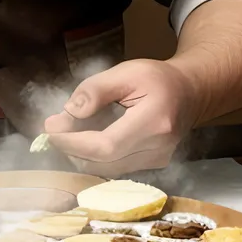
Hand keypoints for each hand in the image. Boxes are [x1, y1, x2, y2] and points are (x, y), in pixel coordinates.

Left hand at [42, 58, 202, 176]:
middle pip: (105, 163)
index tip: (50, 129)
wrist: (190, 91)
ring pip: (108, 170)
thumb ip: (96, 90)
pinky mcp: (154, 165)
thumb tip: (68, 112)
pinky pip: (117, 168)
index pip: (106, 146)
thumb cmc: (157, 77)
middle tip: (54, 128)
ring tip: (66, 131)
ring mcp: (158, 161)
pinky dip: (96, 156)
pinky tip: (85, 138)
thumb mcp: (125, 72)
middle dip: (72, 149)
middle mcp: (158, 148)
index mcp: (153, 121)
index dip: (73, 142)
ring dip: (82, 155)